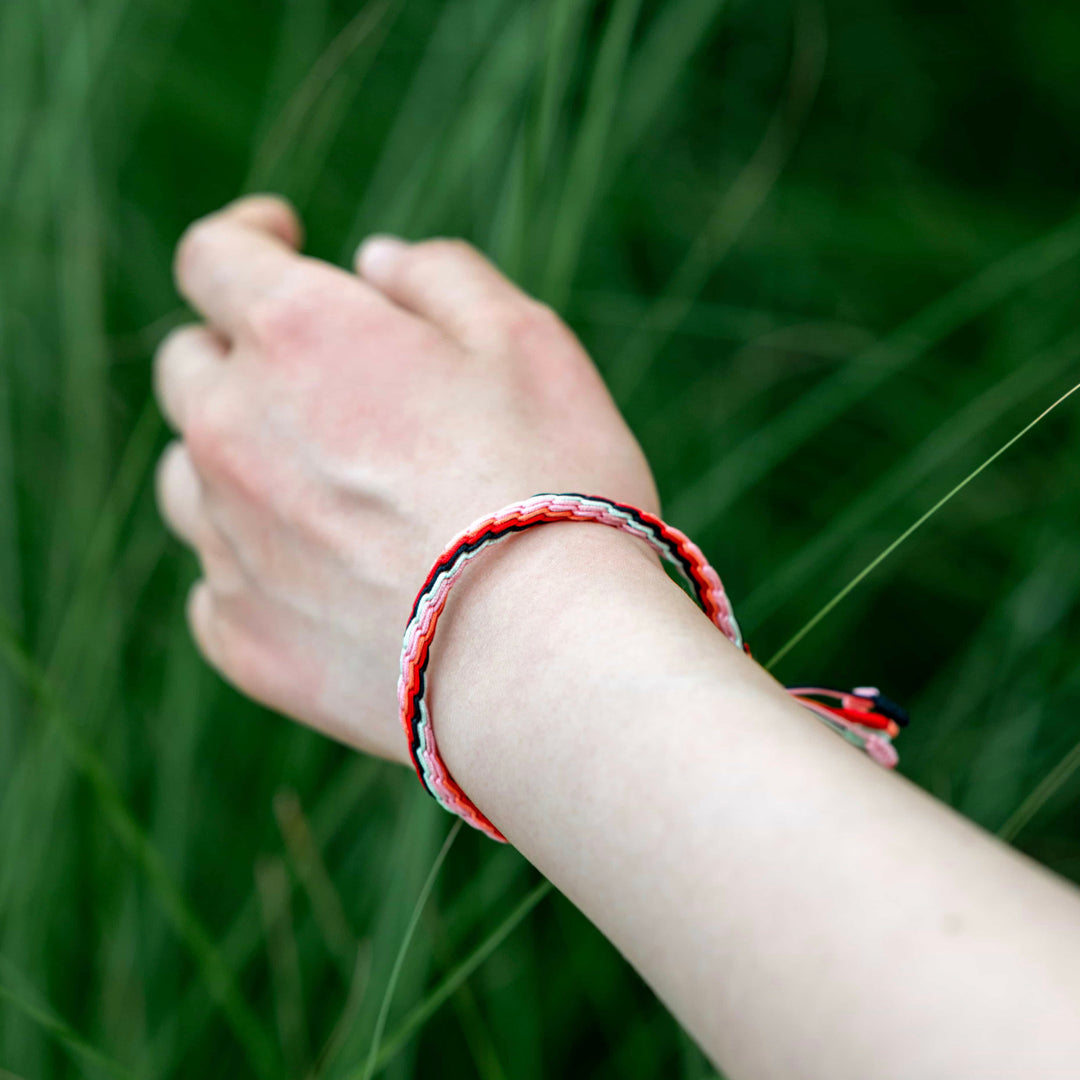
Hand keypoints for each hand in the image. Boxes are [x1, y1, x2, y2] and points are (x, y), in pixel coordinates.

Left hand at [154, 195, 657, 762]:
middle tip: (318, 377)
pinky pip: (216, 583)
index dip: (247, 235)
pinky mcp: (243, 639)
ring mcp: (228, 544)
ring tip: (322, 484)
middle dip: (241, 352)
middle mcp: (233, 431)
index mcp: (297, 335)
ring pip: (190, 475)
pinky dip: (255, 564)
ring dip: (235, 459)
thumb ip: (440, 276)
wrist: (545, 659)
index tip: (284, 239)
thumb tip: (372, 263)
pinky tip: (323, 577)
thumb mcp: (526, 340)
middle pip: (189, 367)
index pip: (214, 255)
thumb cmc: (553, 484)